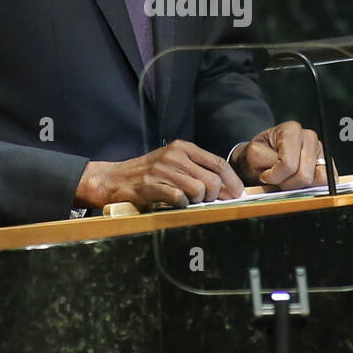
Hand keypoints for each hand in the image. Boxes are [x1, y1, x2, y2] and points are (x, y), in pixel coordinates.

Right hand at [76, 141, 244, 209]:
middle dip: (214, 196)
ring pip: (198, 190)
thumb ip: (198, 170)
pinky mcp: (151, 185)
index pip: (218, 163)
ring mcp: (162, 169)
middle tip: (204, 201)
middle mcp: (174, 155)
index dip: (232, 181)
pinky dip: (181, 204)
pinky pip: (179, 198)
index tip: (237, 194)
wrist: (114, 179)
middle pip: (212, 179)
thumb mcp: (174, 163)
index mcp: (183, 148)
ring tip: (186, 201)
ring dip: (196, 201)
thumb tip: (228, 189)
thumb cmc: (149, 174)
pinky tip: (175, 203)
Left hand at [231, 121, 327, 189]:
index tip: (266, 176)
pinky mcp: (327, 164)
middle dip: (287, 183)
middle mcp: (309, 137)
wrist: (261, 160)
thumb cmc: (258, 156)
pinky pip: (327, 181)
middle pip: (304, 174)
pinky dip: (312, 187)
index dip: (275, 176)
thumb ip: (268, 161)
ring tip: (287, 179)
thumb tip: (283, 170)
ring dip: (298, 186)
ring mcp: (320, 150)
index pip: (289, 163)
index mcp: (291, 130)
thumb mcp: (254, 156)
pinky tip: (298, 183)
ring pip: (317, 180)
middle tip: (277, 179)